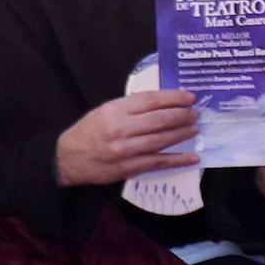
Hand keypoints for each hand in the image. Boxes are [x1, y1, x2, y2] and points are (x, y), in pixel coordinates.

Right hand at [52, 88, 200, 190]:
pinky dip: (178, 160)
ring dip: (182, 134)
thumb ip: (131, 107)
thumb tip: (162, 104)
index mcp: (115, 110)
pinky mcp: (130, 168)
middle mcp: (121, 129)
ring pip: (161, 140)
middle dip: (182, 116)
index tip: (189, 97)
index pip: (151, 100)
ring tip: (195, 129)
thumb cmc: (88, 131)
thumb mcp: (105, 111)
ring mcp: (126, 150)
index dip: (174, 98)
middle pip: (159, 120)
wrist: (69, 159)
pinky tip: (192, 157)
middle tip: (195, 113)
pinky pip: (158, 162)